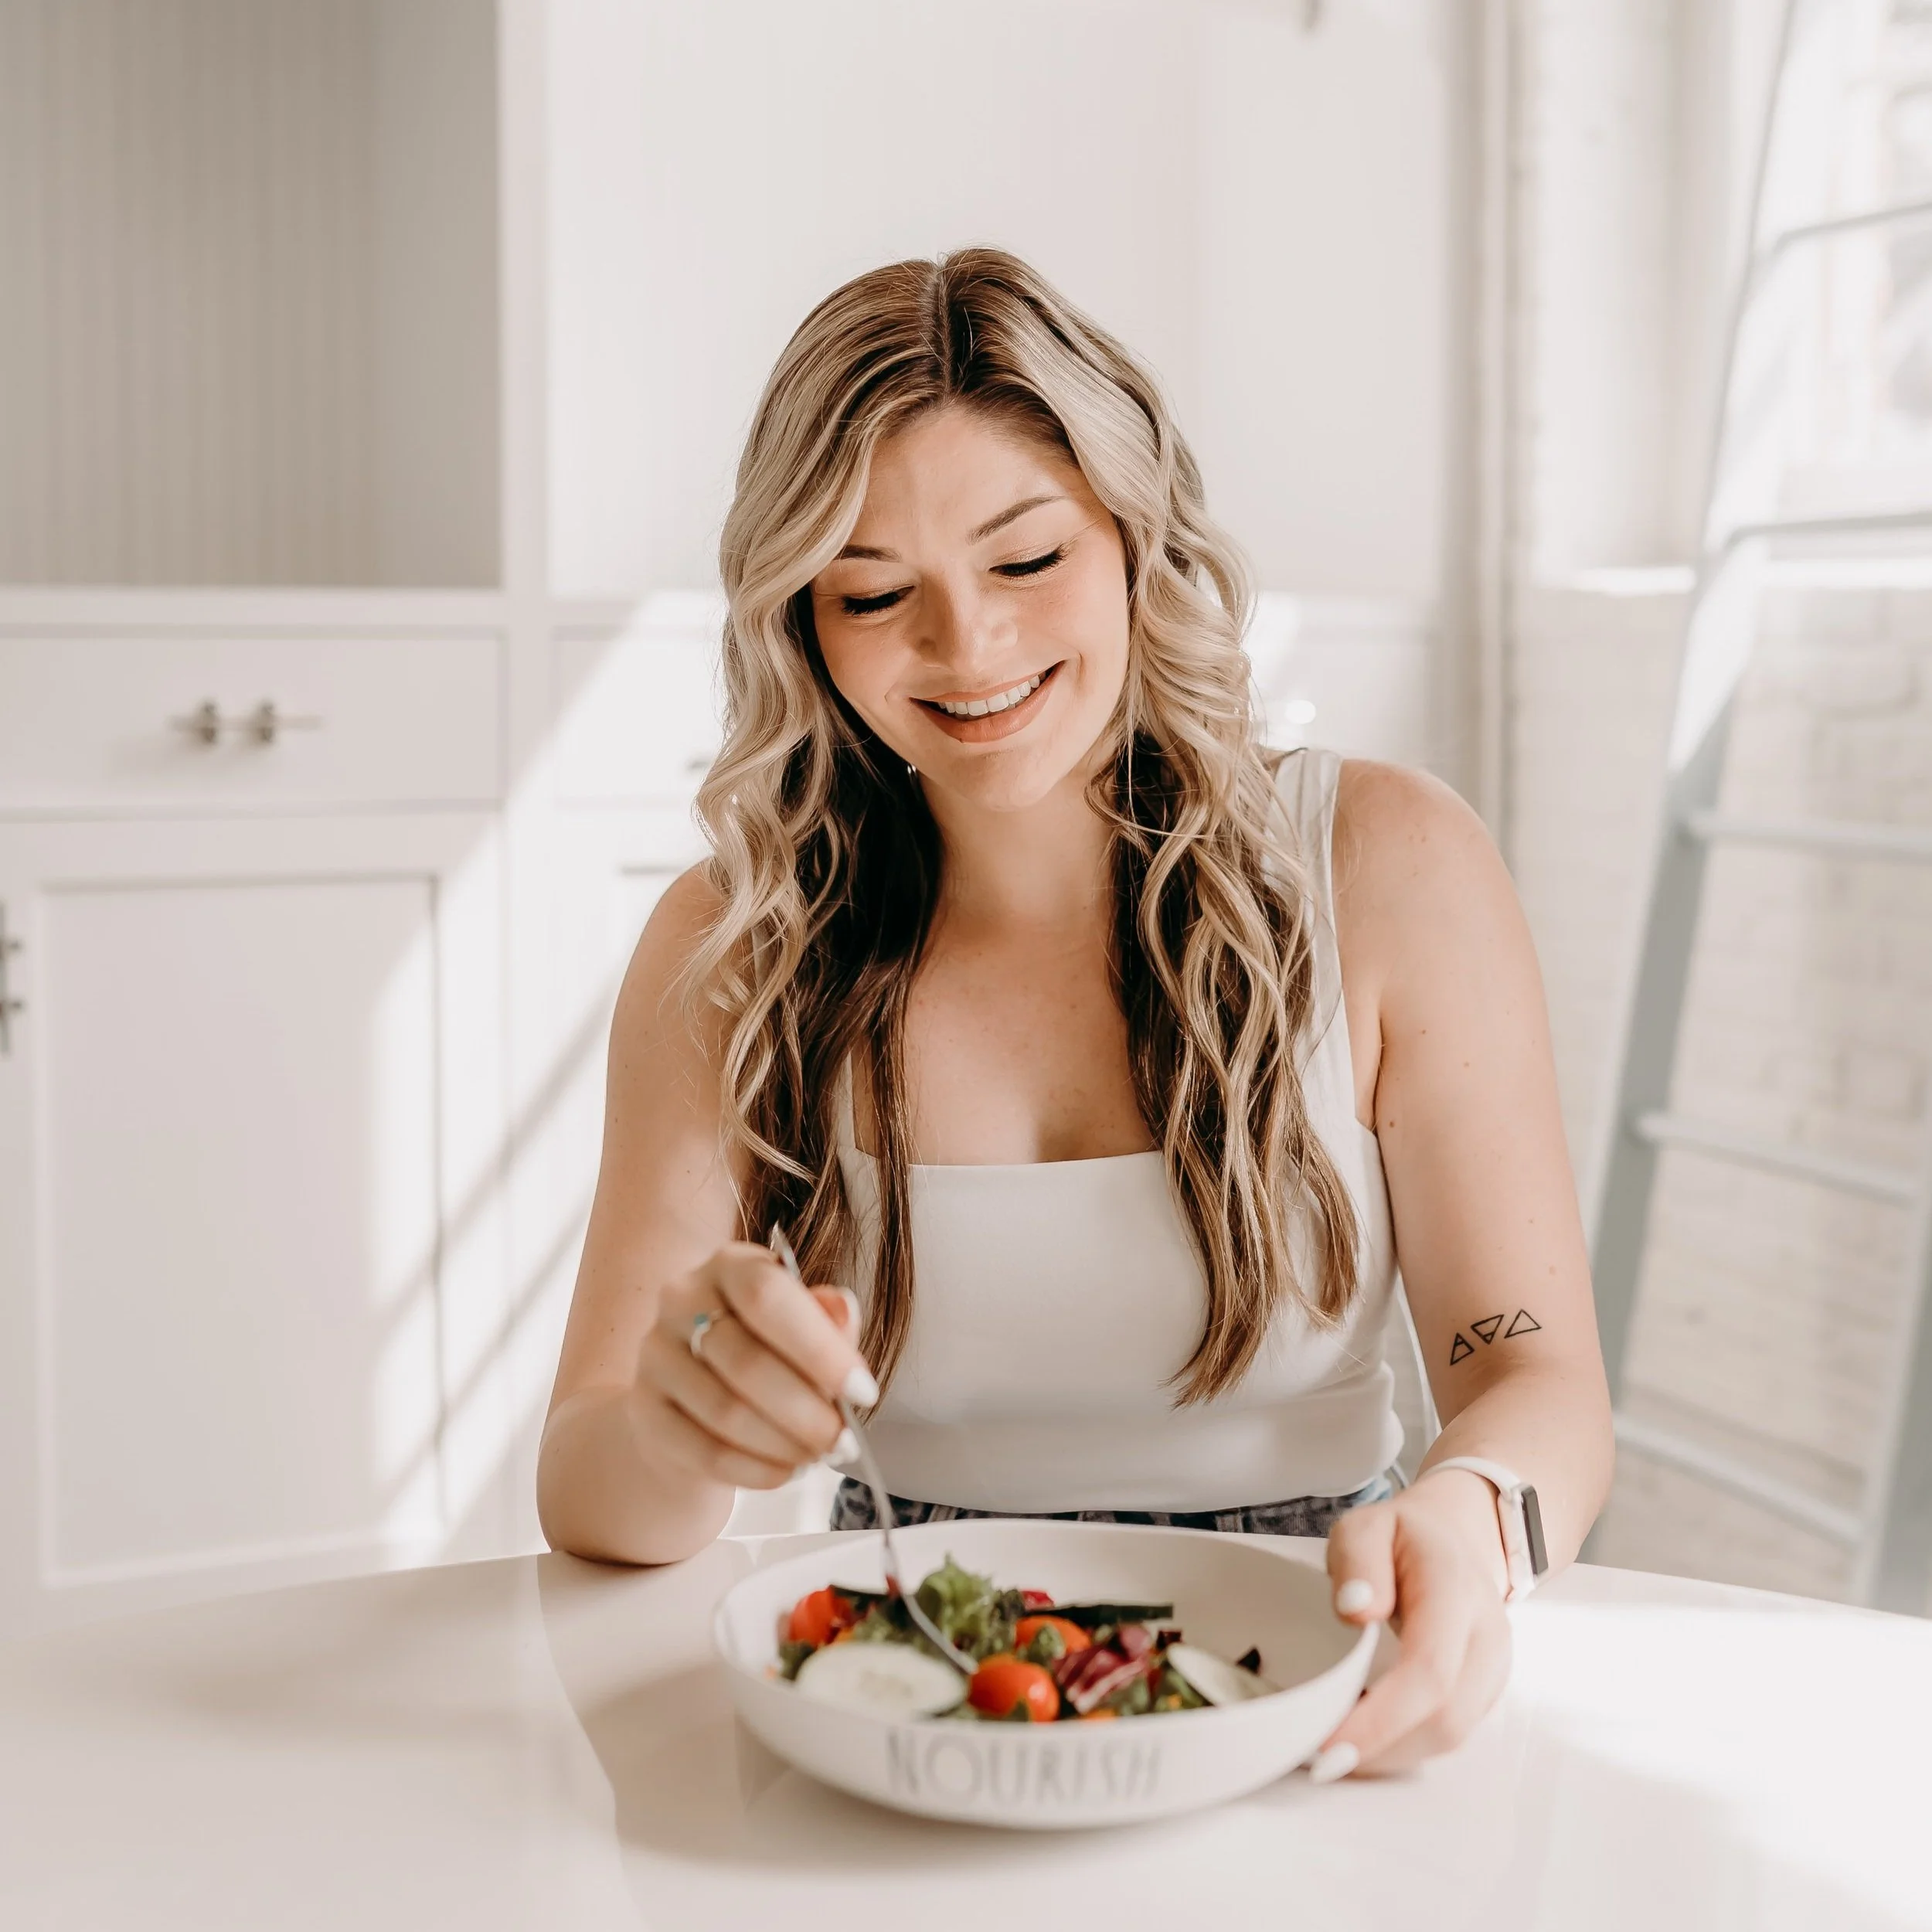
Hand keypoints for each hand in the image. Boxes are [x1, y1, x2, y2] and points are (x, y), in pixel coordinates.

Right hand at [632, 1241, 876, 1490]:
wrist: (695, 1398)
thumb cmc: (765, 1353)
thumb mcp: (802, 1326)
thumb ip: (828, 1322)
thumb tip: (842, 1312)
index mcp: (729, 1265)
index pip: (767, 1295)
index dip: (819, 1348)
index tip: (862, 1391)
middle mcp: (682, 1300)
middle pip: (747, 1362)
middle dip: (807, 1411)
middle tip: (842, 1441)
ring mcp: (655, 1355)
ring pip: (726, 1412)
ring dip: (784, 1444)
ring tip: (816, 1456)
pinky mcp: (643, 1410)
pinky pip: (704, 1451)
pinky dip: (755, 1470)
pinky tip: (783, 1472)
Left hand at [1310, 1472, 1513, 1778]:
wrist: (1455, 1540)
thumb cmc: (1403, 1538)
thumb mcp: (1366, 1525)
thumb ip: (1357, 1560)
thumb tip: (1356, 1610)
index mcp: (1455, 1588)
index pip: (1429, 1670)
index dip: (1382, 1718)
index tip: (1329, 1745)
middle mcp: (1487, 1635)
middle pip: (1445, 1717)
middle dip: (1381, 1748)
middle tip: (1318, 1759)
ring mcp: (1493, 1668)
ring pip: (1450, 1735)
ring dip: (1391, 1754)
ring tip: (1334, 1750)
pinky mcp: (1486, 1690)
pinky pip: (1449, 1731)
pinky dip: (1404, 1744)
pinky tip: (1364, 1738)